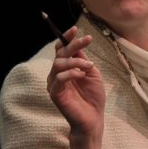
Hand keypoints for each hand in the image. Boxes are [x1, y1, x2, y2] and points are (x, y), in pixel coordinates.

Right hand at [47, 26, 104, 148]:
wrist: (93, 119)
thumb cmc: (93, 98)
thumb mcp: (92, 74)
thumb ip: (84, 61)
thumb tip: (78, 47)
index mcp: (65, 69)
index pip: (61, 50)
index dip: (67, 38)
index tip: (76, 29)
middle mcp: (57, 74)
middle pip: (60, 53)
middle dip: (73, 44)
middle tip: (87, 39)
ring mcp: (54, 84)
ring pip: (58, 64)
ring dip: (75, 61)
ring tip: (89, 65)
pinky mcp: (55, 94)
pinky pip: (59, 78)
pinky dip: (71, 73)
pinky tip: (82, 75)